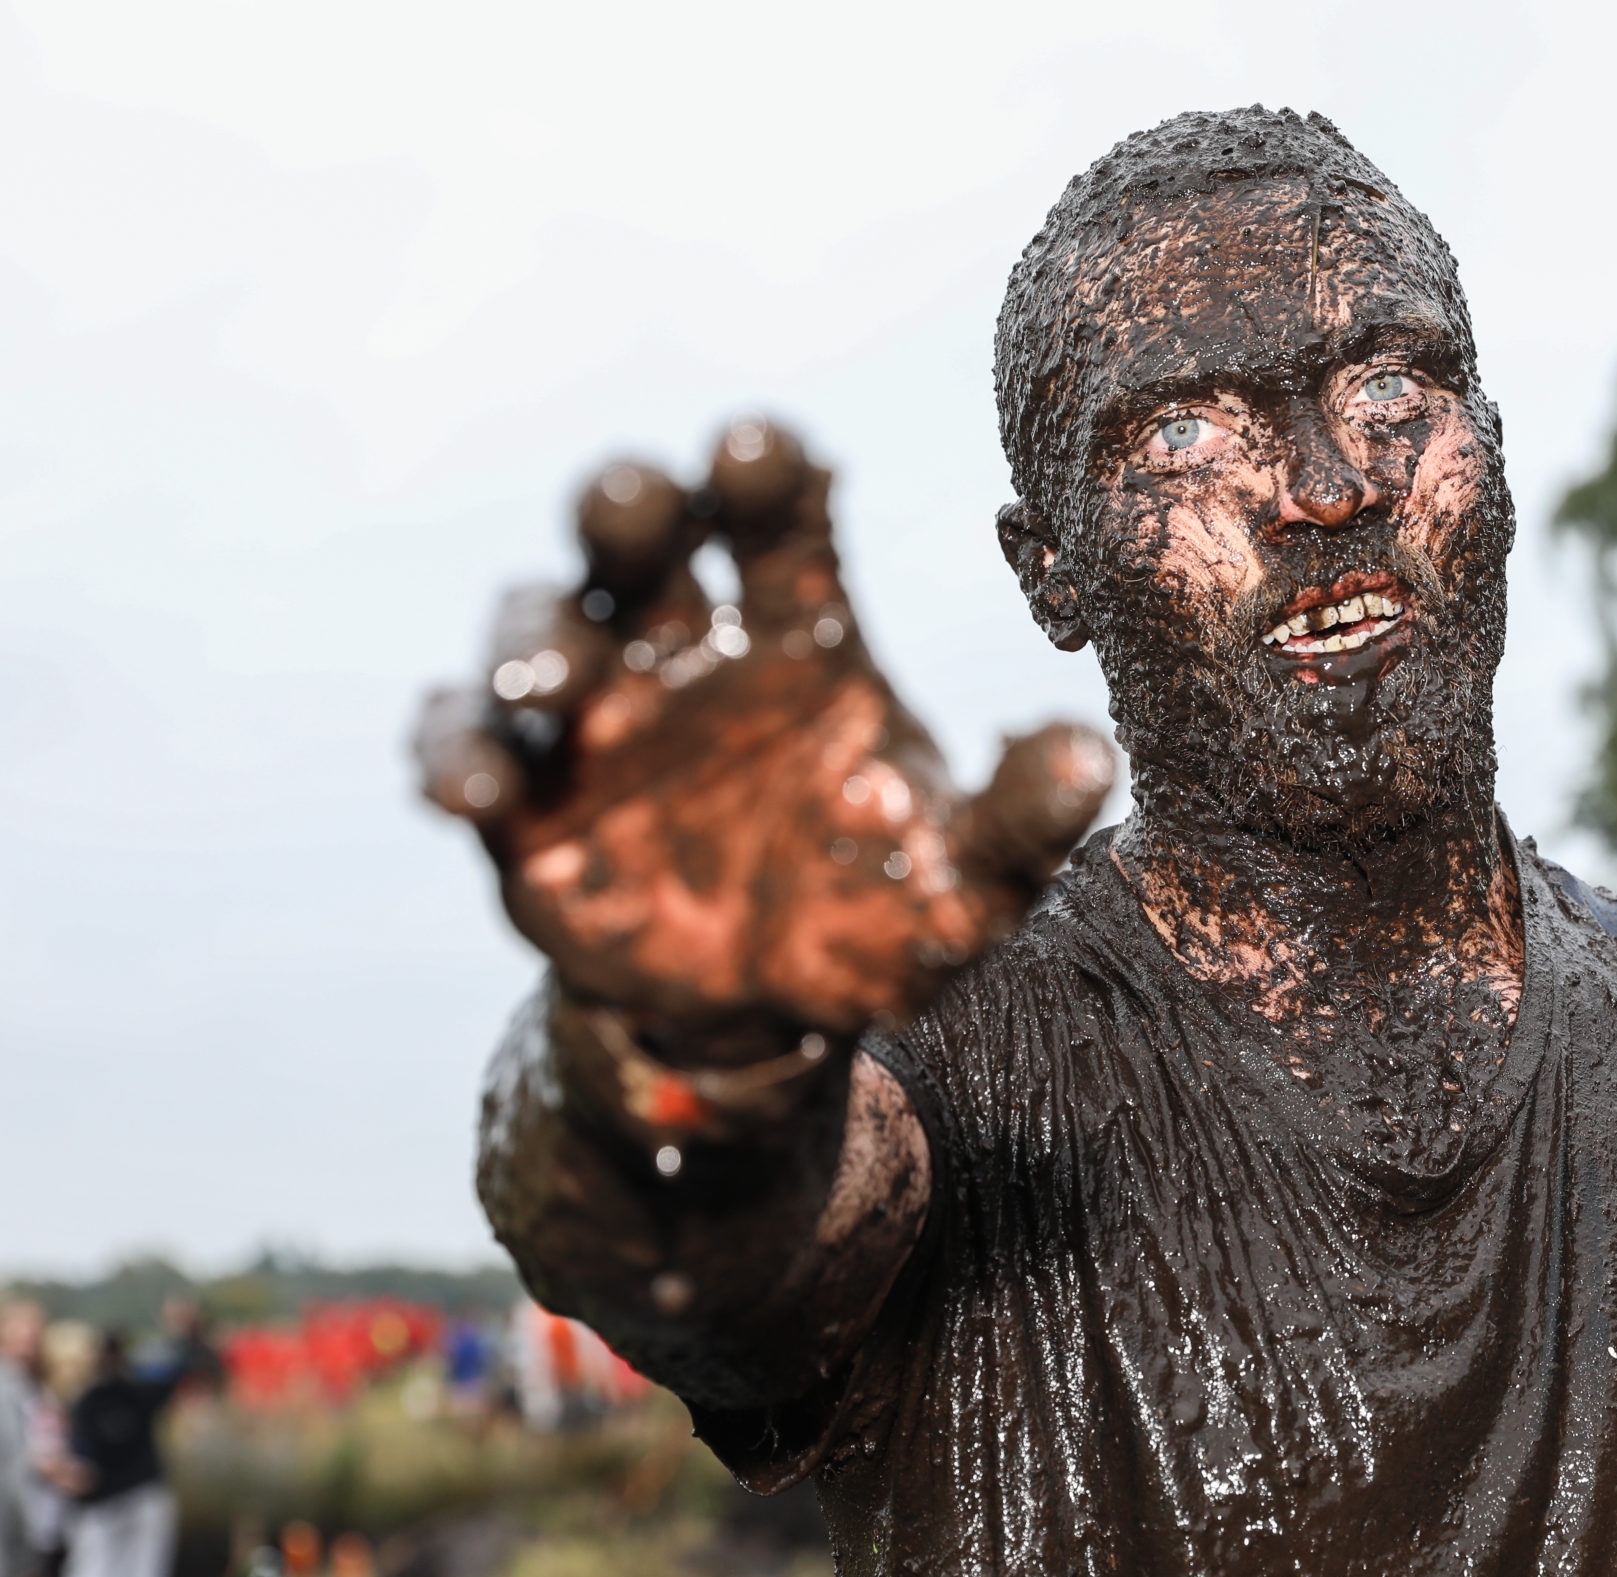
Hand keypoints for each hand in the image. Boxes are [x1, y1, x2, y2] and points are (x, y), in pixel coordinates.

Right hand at [416, 416, 1114, 1036]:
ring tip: (556, 679)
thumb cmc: (875, 916)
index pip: (780, 521)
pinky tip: (474, 789)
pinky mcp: (522, 799)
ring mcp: (594, 720)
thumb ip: (1020, 819)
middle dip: (631, 505)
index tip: (769, 450)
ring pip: (540, 628)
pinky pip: (467, 748)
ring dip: (535, 636)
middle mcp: (687, 652)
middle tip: (645, 498)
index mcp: (799, 637)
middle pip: (642, 540)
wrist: (766, 1017)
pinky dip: (458, 755)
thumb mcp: (967, 887)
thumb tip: (1090, 756)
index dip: (769, 475)